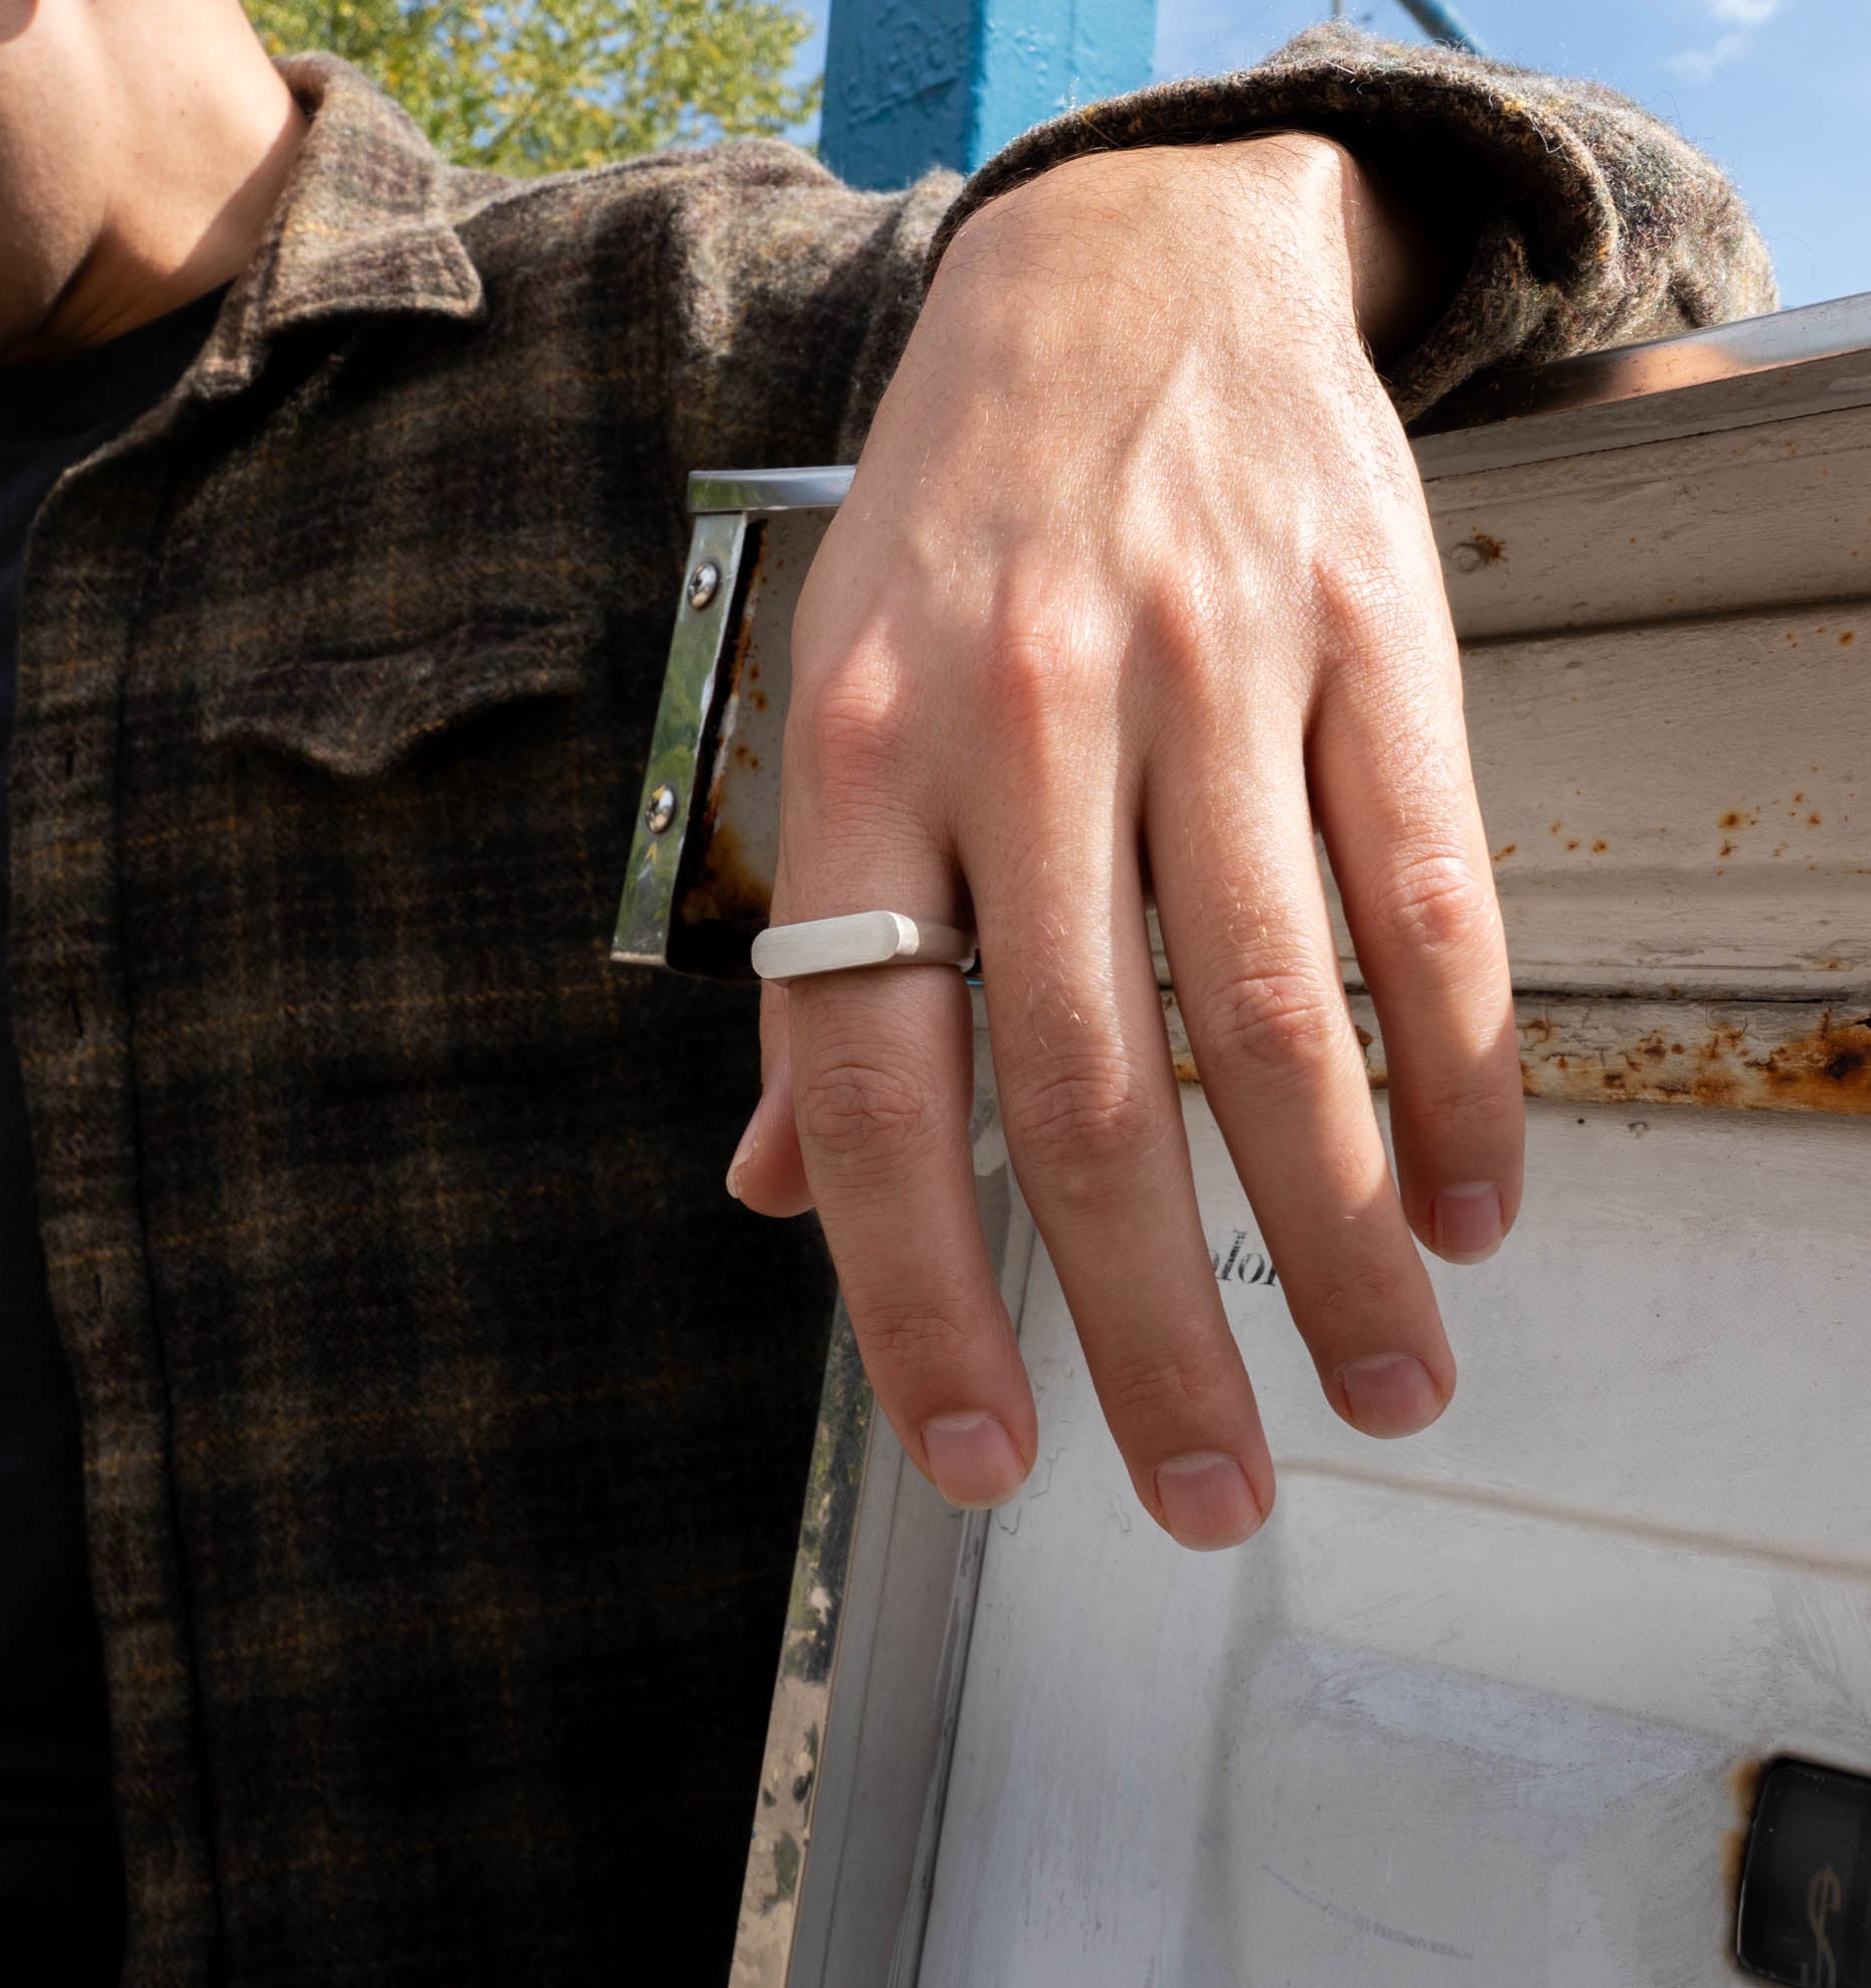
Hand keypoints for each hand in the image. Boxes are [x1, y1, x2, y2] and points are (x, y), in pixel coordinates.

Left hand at [727, 134, 1520, 1547]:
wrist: (1124, 271)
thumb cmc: (956, 529)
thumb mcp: (829, 712)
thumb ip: (810, 967)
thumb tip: (768, 1191)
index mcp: (859, 763)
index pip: (865, 1082)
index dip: (912, 1295)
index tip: (986, 1457)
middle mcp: (1025, 724)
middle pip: (1085, 1090)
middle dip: (1153, 1326)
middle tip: (1210, 1488)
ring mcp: (1205, 673)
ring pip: (1274, 1017)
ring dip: (1339, 1233)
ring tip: (1385, 1383)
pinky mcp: (1364, 634)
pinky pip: (1423, 890)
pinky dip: (1461, 1069)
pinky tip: (1472, 1199)